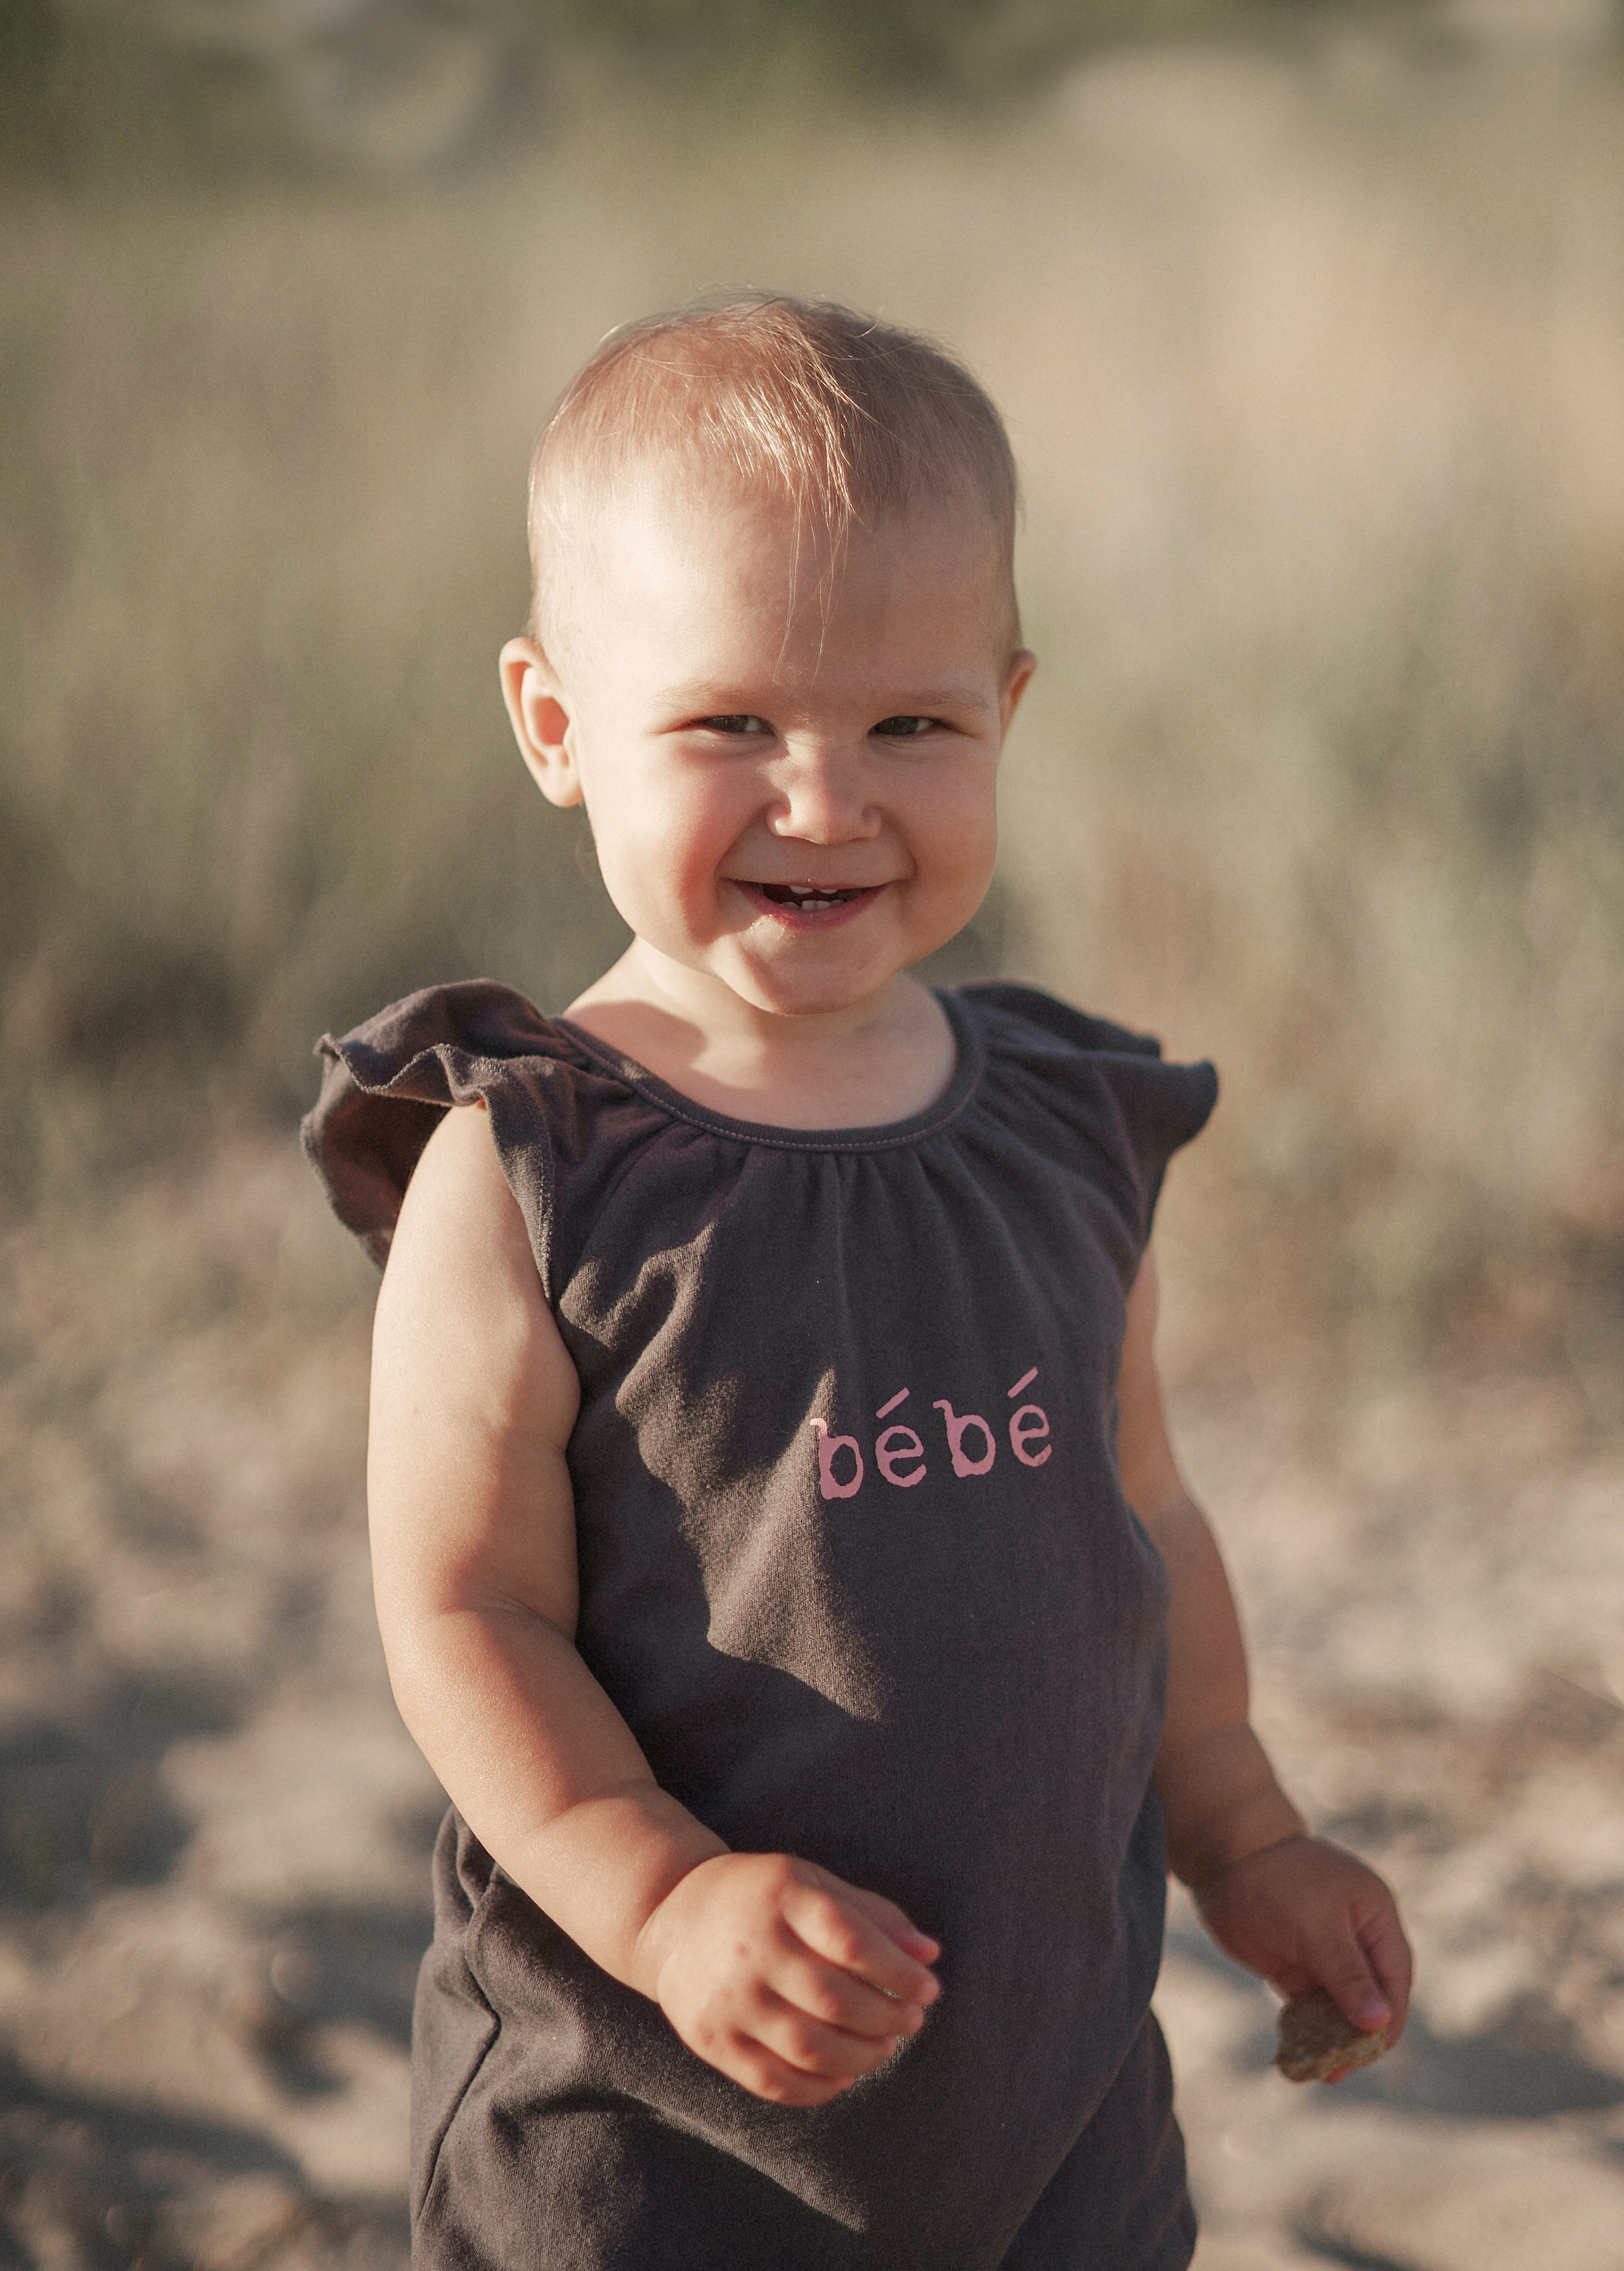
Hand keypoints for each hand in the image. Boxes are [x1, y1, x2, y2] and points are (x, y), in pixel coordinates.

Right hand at [630, 1852, 941, 2104]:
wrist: (672, 1916)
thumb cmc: (762, 1898)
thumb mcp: (812, 1884)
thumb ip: (872, 1916)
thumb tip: (929, 1955)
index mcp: (781, 1897)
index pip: (851, 1941)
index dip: (899, 1971)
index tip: (929, 1988)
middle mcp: (751, 1948)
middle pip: (835, 2000)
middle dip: (888, 2019)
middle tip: (911, 2021)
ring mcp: (728, 1999)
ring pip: (811, 2048)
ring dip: (863, 2057)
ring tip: (884, 2046)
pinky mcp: (712, 2040)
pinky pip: (776, 2081)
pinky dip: (821, 2087)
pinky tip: (844, 2073)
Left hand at [1192, 1833, 1411, 2078]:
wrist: (1225, 1855)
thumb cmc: (1280, 1880)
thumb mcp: (1318, 1926)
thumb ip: (1348, 1973)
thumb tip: (1379, 2022)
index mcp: (1375, 1918)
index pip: (1394, 1977)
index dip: (1389, 2016)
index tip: (1374, 2049)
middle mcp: (1355, 1938)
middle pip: (1370, 1998)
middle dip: (1360, 2035)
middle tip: (1343, 2068)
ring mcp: (1324, 1953)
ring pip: (1339, 2007)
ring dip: (1333, 2039)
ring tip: (1323, 2072)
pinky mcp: (1294, 1966)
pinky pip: (1309, 2007)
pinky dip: (1308, 2030)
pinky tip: (1301, 2054)